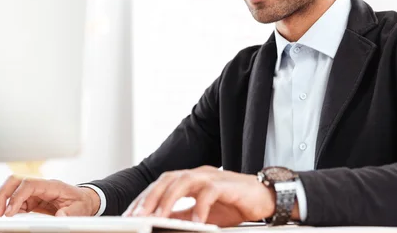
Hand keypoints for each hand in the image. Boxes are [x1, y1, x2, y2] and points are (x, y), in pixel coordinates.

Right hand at [0, 175, 100, 216]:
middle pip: (16, 181)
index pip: (29, 184)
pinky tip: (7, 216)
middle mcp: (41, 186)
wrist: (84, 201)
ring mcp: (35, 192)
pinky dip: (9, 208)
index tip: (10, 212)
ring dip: (3, 200)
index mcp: (52, 185)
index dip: (17, 196)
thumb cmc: (81, 202)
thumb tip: (60, 217)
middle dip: (3, 194)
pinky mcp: (32, 200)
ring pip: (13, 190)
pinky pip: (16, 201)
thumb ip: (70, 213)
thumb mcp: (79, 209)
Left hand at [123, 166, 295, 226]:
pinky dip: (199, 206)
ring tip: (158, 217)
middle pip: (168, 179)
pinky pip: (209, 192)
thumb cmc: (234, 203)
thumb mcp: (203, 213)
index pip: (162, 184)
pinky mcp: (227, 184)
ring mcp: (212, 177)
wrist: (266, 197)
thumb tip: (161, 222)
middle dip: (151, 197)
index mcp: (191, 179)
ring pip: (184, 181)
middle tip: (138, 216)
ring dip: (169, 199)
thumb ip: (183, 215)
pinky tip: (194, 221)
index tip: (130, 215)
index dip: (144, 198)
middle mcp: (199, 174)